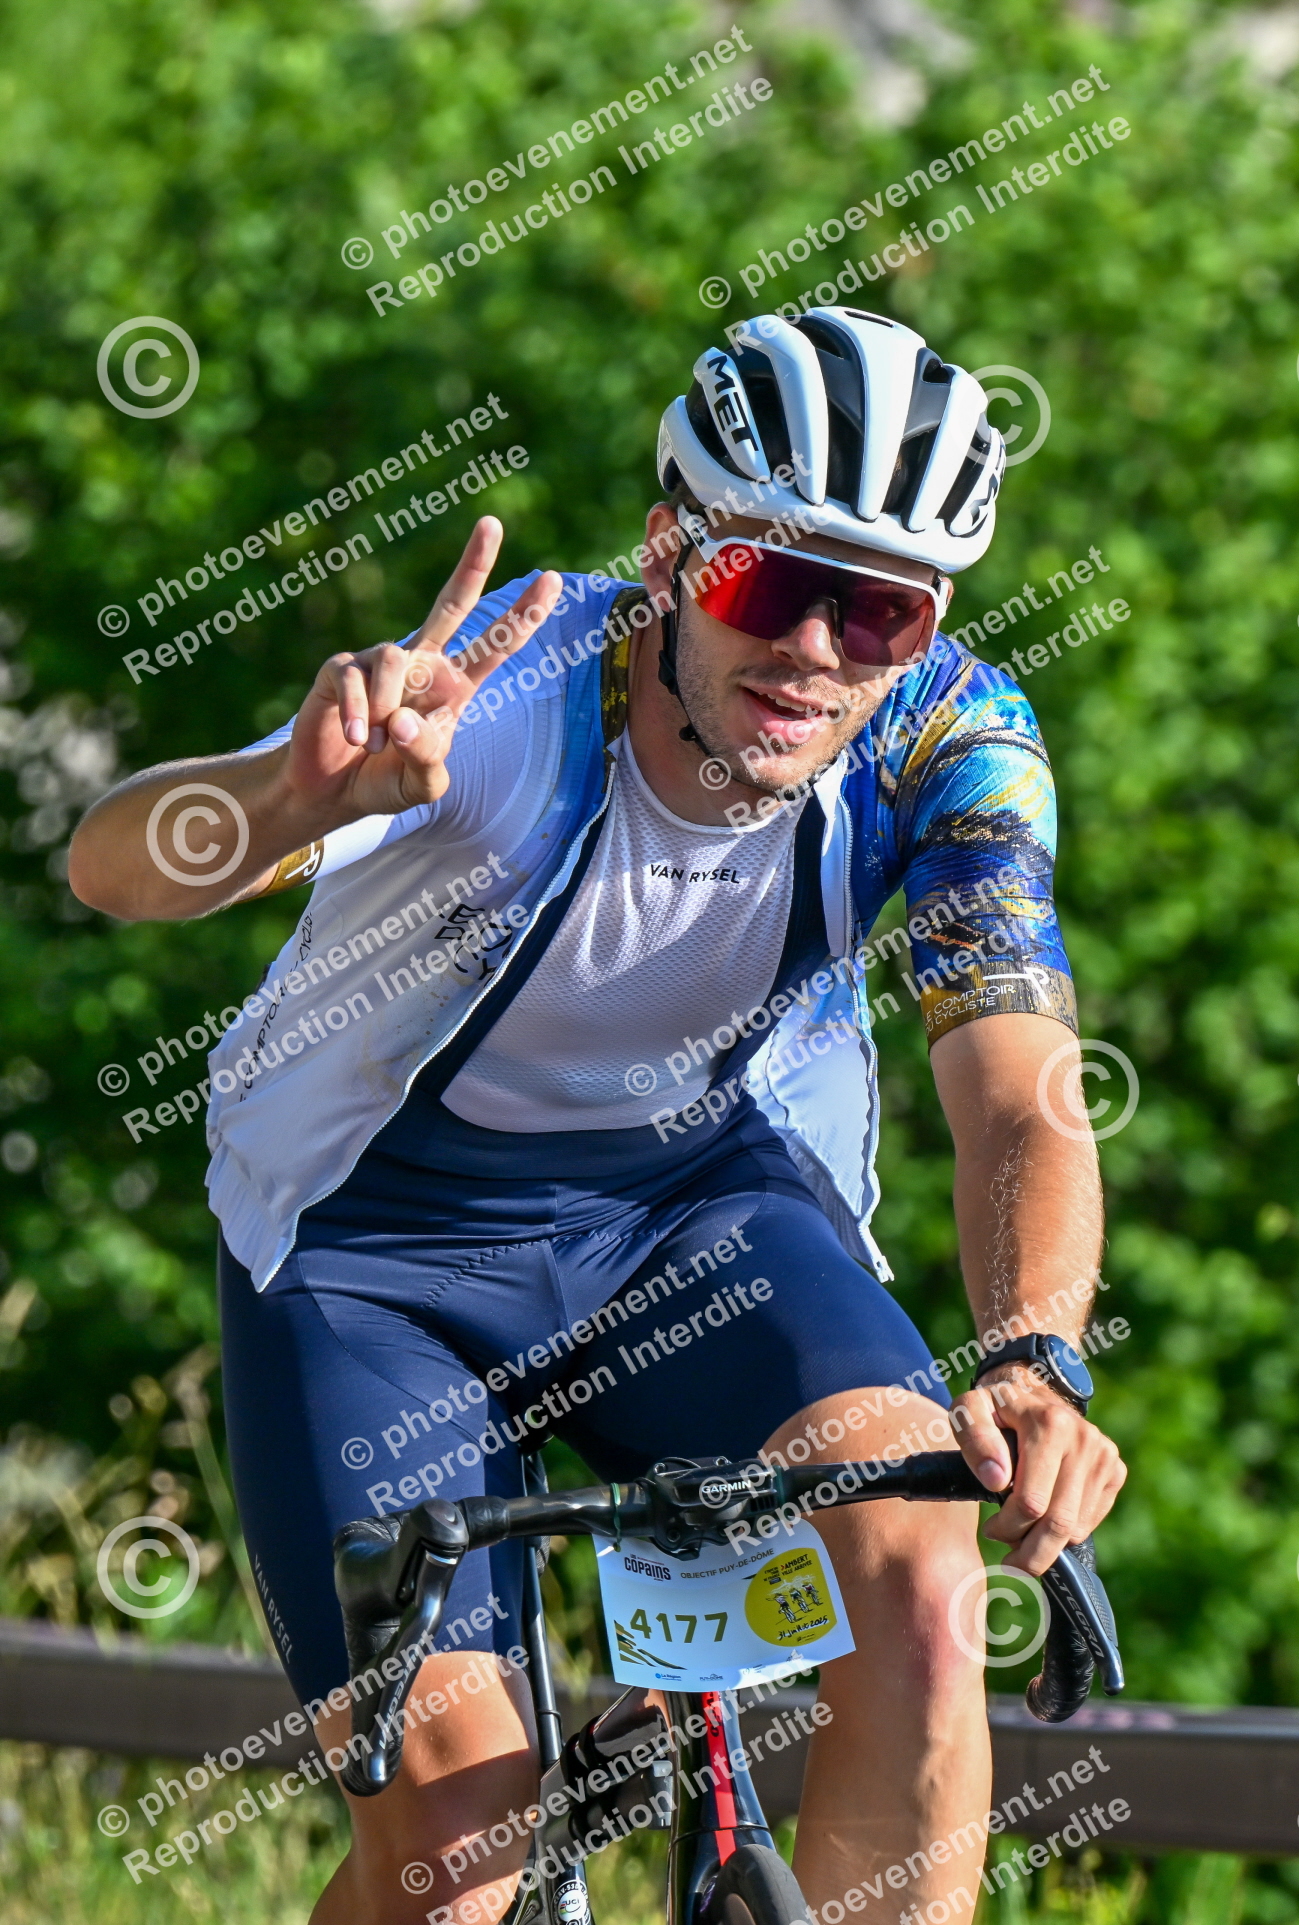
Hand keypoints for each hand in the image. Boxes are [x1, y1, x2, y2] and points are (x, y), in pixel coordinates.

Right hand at [288, 515, 561, 819]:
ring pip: (396, 660)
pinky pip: (356, 679)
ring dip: (386, 711)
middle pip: (452, 604)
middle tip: (492, 523)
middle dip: (473, 564)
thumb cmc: (387, 781)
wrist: (332, 792)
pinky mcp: (342, 668)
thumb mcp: (422, 784)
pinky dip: (358, 713)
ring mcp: (380, 660)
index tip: (553, 580)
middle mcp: (422, 663)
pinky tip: (355, 737)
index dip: (523, 617)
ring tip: (373, 744)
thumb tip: (403, 719)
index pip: (495, 647)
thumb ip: (426, 756)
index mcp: (453, 686)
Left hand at [950, 1365, 1125, 1575]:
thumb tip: (997, 1481)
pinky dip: (1066, 1533)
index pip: (1032, 1502)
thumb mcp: (969, 1411)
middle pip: (1060, 1523)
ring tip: (1021, 1531)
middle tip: (1010, 1561)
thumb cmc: (994, 1407)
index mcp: (1049, 1424)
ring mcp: (1104, 1456)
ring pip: (1077, 1529)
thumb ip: (975, 1440)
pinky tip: (1044, 1517)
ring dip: (1046, 1544)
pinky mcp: (1115, 1470)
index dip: (1007, 1527)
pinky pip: (1091, 1522)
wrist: (1032, 1389)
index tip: (990, 1529)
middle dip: (1031, 1553)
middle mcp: (1084, 1439)